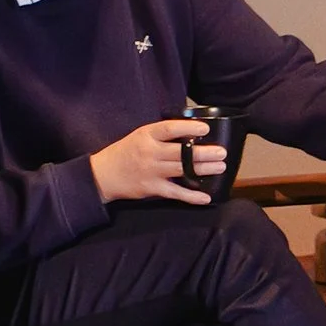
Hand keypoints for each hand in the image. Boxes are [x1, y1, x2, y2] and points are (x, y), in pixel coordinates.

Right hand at [90, 117, 221, 205]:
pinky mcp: (152, 188)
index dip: (189, 128)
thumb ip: (161, 135)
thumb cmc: (126, 152)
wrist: (103, 174)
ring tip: (221, 167)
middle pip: (181, 152)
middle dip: (204, 152)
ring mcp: (151, 171)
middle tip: (222, 152)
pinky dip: (191, 196)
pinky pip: (175, 193)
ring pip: (182, 170)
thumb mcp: (140, 136)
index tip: (205, 128)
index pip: (170, 129)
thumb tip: (190, 132)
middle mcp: (149, 152)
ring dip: (204, 169)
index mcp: (146, 135)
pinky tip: (206, 197)